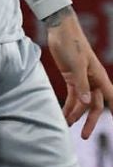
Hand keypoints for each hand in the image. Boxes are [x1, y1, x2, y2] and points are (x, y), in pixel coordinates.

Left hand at [44, 9, 111, 137]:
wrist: (60, 30)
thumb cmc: (72, 44)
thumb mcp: (76, 65)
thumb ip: (81, 84)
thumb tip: (87, 103)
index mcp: (99, 77)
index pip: (110, 98)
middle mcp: (93, 81)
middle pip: (94, 106)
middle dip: (90, 121)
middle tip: (84, 136)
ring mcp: (82, 80)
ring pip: (82, 103)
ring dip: (75, 114)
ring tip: (66, 126)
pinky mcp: (71, 77)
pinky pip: (72, 96)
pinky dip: (68, 105)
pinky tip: (62, 114)